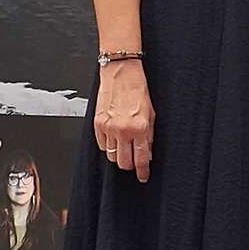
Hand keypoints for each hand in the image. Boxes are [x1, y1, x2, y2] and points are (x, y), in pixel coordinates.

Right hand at [95, 58, 154, 181]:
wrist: (121, 72)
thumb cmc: (137, 89)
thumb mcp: (151, 114)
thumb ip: (149, 135)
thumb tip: (147, 153)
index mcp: (140, 128)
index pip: (140, 159)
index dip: (142, 172)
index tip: (143, 177)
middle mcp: (123, 130)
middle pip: (123, 163)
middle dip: (129, 165)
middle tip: (133, 161)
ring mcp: (108, 127)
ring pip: (110, 156)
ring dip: (118, 155)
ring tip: (123, 147)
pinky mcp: (97, 123)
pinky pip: (101, 144)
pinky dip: (107, 145)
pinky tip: (114, 138)